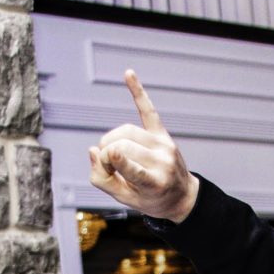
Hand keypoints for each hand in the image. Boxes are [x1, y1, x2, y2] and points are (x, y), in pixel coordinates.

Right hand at [86, 71, 200, 222]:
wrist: (181, 195)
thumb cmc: (150, 199)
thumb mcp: (125, 200)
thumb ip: (102, 179)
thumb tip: (92, 151)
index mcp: (155, 183)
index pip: (131, 167)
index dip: (114, 162)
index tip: (105, 158)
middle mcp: (162, 161)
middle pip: (122, 146)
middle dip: (106, 155)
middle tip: (108, 168)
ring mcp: (164, 145)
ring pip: (126, 131)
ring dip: (111, 141)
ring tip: (112, 155)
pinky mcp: (162, 134)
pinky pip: (147, 110)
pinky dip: (138, 91)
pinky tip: (128, 73)